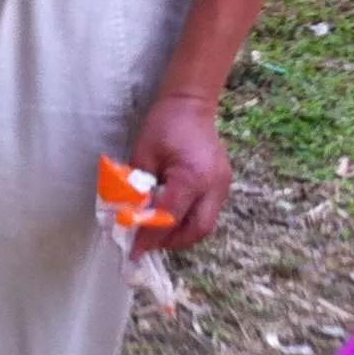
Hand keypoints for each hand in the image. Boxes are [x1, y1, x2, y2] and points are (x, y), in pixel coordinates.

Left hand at [130, 91, 231, 254]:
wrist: (191, 104)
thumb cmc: (164, 124)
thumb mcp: (143, 154)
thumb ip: (137, 188)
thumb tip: (130, 216)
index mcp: (192, 176)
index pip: (170, 217)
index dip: (151, 236)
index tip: (134, 251)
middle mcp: (213, 185)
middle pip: (197, 230)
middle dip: (171, 242)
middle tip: (148, 243)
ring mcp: (223, 185)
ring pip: (206, 225)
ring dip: (182, 235)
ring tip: (158, 233)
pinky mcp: (223, 184)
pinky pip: (208, 213)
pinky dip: (190, 222)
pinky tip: (172, 218)